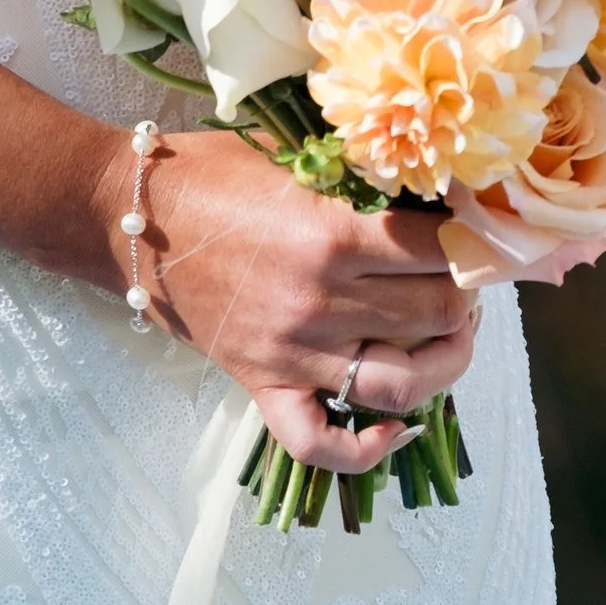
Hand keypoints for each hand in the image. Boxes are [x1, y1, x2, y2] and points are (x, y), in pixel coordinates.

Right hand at [98, 132, 479, 471]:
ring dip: (449, 363)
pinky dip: (367, 450)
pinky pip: (320, 444)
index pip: (440, 249)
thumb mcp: (297, 153)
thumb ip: (365, 173)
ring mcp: (291, 352)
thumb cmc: (216, 172)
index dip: (474, 239)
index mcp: (330, 234)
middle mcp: (317, 301)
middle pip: (437, 314)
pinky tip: (396, 426)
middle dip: (469, 295)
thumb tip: (443, 182)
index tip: (479, 230)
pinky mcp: (262, 385)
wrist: (126, 215)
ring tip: (454, 335)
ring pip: (404, 383)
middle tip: (467, 277)